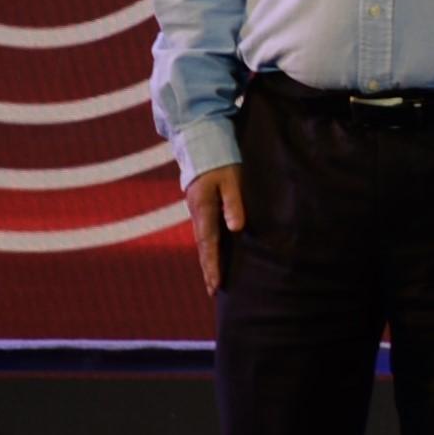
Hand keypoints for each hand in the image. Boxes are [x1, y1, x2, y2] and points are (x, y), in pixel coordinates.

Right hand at [186, 162, 247, 293]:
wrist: (201, 143)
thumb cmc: (220, 162)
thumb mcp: (231, 180)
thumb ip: (234, 203)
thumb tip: (236, 228)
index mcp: (203, 209)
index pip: (208, 243)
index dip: (212, 264)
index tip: (215, 283)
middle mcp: (197, 213)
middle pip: (202, 247)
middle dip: (208, 268)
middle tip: (213, 291)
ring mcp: (197, 211)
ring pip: (203, 241)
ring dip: (208, 260)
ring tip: (213, 280)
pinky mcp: (201, 207)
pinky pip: (205, 232)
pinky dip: (208, 248)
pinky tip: (214, 256)